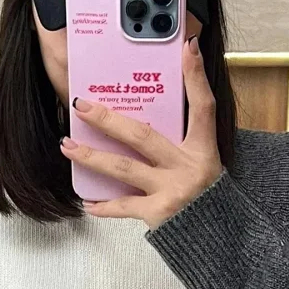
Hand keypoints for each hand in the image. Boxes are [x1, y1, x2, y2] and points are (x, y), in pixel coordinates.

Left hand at [60, 35, 223, 229]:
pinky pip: (123, 206)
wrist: (220, 239)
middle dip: (108, 119)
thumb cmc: (209, 198)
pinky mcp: (158, 213)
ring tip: (68, 146)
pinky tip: (87, 201)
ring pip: (123, 168)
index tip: (186, 48)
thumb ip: (185, 139)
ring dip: (91, 156)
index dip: (196, 76)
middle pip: (143, 136)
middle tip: (81, 105)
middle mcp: (187, 167)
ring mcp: (171, 190)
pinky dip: (103, 205)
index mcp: (204, 149)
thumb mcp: (206, 162)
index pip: (203, 106)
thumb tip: (157, 113)